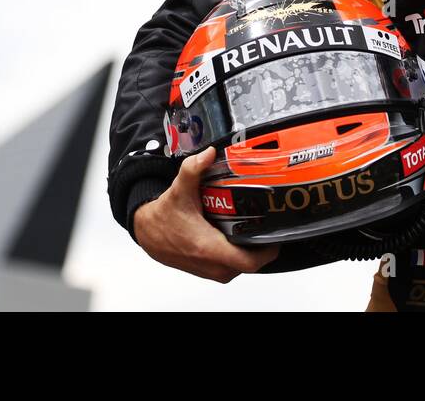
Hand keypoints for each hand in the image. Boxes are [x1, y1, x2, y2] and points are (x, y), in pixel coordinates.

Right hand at [132, 145, 279, 281]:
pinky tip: (239, 238)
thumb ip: (194, 169)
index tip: (276, 236)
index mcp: (208, 248)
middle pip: (252, 264)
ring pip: (243, 267)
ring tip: (255, 229)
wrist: (148, 232)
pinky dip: (239, 255)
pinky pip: (233, 267)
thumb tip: (208, 153)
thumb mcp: (179, 190)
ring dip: (250, 251)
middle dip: (262, 246)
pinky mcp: (209, 272)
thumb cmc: (164, 216)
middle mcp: (211, 264)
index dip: (268, 250)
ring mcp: (210, 271)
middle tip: (267, 225)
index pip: (250, 261)